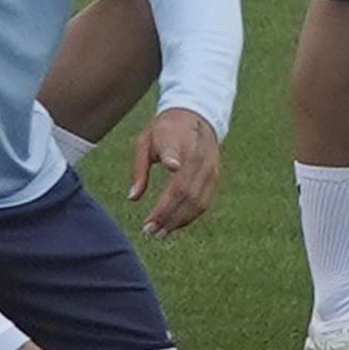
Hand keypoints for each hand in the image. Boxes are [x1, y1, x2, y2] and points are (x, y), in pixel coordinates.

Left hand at [128, 107, 220, 237]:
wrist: (196, 116)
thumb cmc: (165, 131)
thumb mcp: (145, 141)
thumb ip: (139, 168)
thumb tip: (133, 198)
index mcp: (178, 140)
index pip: (175, 155)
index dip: (173, 160)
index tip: (170, 168)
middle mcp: (198, 156)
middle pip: (184, 190)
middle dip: (167, 213)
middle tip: (149, 230)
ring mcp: (210, 168)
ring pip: (197, 201)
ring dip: (178, 220)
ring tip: (159, 233)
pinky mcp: (216, 177)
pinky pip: (204, 202)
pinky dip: (189, 217)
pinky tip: (174, 225)